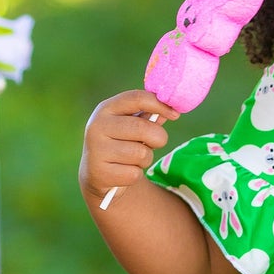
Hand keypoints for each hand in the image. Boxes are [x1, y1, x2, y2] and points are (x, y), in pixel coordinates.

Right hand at [80, 90, 179, 206]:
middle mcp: (98, 126)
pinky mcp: (102, 173)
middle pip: (143, 128)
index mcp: (106, 109)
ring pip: (141, 154)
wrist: (97, 172)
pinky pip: (134, 174)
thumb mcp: (131, 125)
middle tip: (156, 142)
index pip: (137, 98)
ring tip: (133, 158)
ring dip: (145, 159)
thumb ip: (149, 116)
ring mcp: (97, 150)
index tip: (175, 115)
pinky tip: (124, 170)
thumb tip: (171, 111)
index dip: (160, 105)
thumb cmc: (121, 142)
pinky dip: (135, 174)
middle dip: (158, 138)